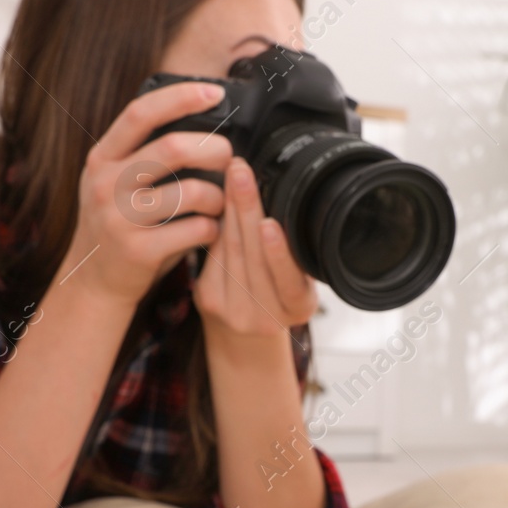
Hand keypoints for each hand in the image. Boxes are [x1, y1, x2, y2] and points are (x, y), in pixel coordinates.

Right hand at [62, 82, 233, 305]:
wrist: (93, 282)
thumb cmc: (119, 224)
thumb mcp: (114, 181)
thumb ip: (143, 153)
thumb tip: (201, 120)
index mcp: (102, 157)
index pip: (141, 113)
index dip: (180, 97)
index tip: (215, 93)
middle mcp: (105, 184)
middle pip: (173, 148)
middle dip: (214, 149)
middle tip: (228, 157)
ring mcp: (119, 219)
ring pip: (192, 192)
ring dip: (219, 196)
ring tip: (220, 203)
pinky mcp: (139, 251)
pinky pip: (196, 230)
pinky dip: (214, 228)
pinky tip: (210, 230)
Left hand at [193, 158, 317, 339]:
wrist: (246, 336)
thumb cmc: (279, 299)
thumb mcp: (298, 283)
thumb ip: (295, 255)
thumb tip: (281, 195)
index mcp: (298, 309)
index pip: (288, 280)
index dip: (278, 253)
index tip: (270, 223)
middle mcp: (266, 317)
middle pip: (253, 256)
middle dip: (247, 209)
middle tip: (242, 172)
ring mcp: (234, 312)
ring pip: (231, 251)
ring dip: (230, 208)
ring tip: (233, 175)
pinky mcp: (208, 301)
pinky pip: (214, 255)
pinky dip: (218, 224)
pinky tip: (220, 199)